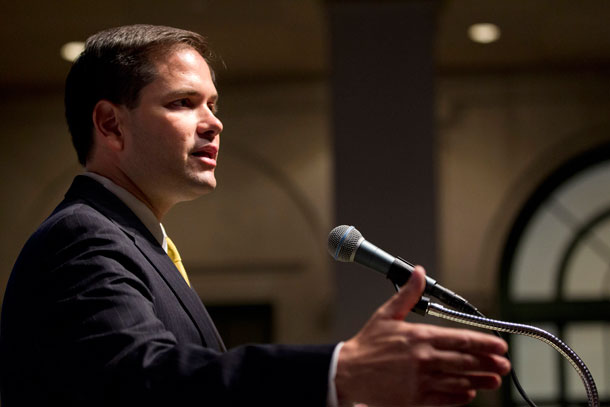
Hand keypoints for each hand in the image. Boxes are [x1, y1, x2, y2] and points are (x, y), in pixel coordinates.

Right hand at [335, 266, 510, 406]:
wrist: (348, 372)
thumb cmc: (367, 345)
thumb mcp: (386, 314)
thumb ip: (408, 294)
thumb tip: (419, 273)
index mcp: (419, 337)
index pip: (460, 339)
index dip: (484, 343)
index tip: (499, 345)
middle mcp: (423, 359)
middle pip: (464, 361)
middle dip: (488, 363)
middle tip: (504, 365)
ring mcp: (420, 380)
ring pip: (458, 381)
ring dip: (480, 380)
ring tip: (495, 380)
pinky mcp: (414, 398)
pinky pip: (443, 399)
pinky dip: (459, 397)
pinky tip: (469, 394)